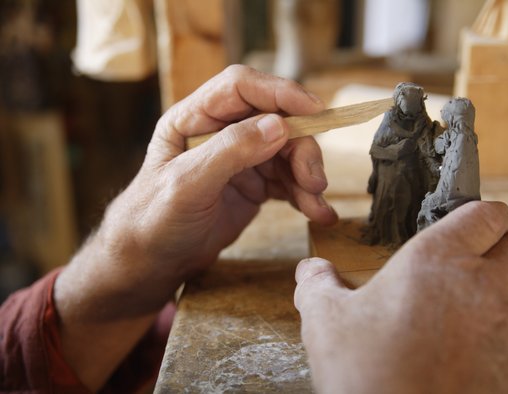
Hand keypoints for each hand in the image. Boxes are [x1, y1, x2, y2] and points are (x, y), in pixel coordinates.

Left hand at [54, 66, 336, 389]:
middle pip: (275, 121)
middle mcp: (221, 132)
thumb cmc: (153, 220)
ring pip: (288, 151)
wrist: (150, 262)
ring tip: (316, 205)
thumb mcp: (187, 185)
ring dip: (307, 175)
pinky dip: (305, 195)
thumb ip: (230, 152)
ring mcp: (240, 158)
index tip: (314, 109)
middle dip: (301, 148)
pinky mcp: (254, 184)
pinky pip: (288, 180)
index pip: (242, 88)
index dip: (280, 92)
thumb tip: (278, 125)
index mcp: (194, 118)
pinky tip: (317, 213)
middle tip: (314, 180)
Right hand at [295, 201, 507, 393]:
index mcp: (438, 261)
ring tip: (491, 304)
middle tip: (478, 266)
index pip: (488, 214)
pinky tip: (501, 343)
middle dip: (504, 251)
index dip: (482, 215)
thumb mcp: (326, 322)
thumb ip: (318, 285)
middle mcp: (485, 287)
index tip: (470, 225)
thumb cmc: (366, 376)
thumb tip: (310, 270)